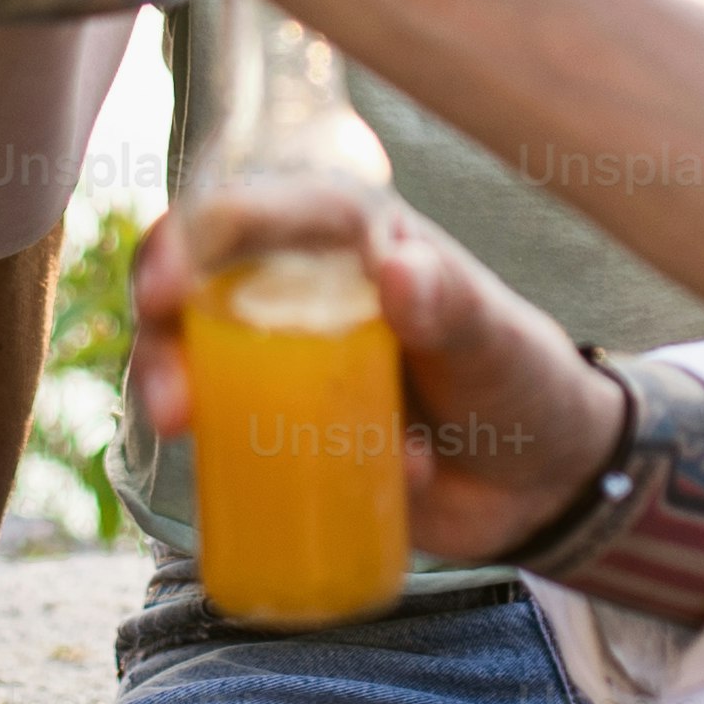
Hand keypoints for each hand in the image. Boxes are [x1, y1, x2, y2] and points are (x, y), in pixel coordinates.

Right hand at [137, 181, 626, 565]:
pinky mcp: (285, 434)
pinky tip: (306, 489)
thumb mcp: (494, 336)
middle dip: (162, 330)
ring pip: (196, 362)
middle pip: (198, 287)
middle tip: (171, 393)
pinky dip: (236, 464)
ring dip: (173, 389)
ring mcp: (286, 366)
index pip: (257, 214)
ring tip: (184, 431)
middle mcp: (299, 292)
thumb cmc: (519, 375)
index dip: (195, 236)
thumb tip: (395, 268)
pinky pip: (231, 441)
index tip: (165, 285)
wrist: (541, 479)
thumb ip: (453, 302)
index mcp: (347, 240)